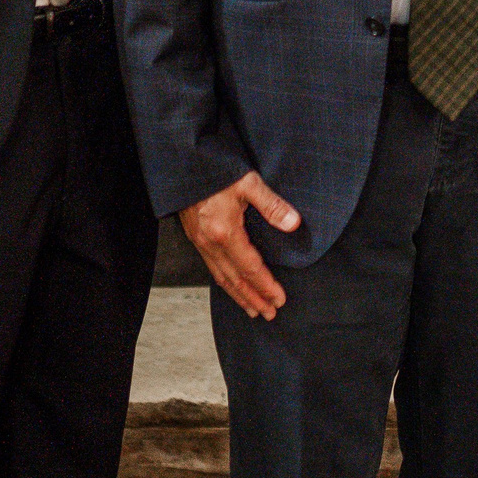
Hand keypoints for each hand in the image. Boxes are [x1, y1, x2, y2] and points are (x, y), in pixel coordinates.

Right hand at [179, 171, 300, 318]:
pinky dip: (224, 282)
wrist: (184, 163)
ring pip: (221, 277)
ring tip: (252, 309)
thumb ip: (272, 204)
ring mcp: (200, 241)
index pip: (250, 268)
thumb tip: (293, 224)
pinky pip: (211, 267)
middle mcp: (210, 242)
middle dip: (253, 299)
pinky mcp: (195, 237)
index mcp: (225, 232)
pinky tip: (230, 285)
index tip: (280, 299)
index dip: (266, 286)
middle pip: (235, 280)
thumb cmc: (215, 170)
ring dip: (238, 295)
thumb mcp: (248, 182)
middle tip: (269, 313)